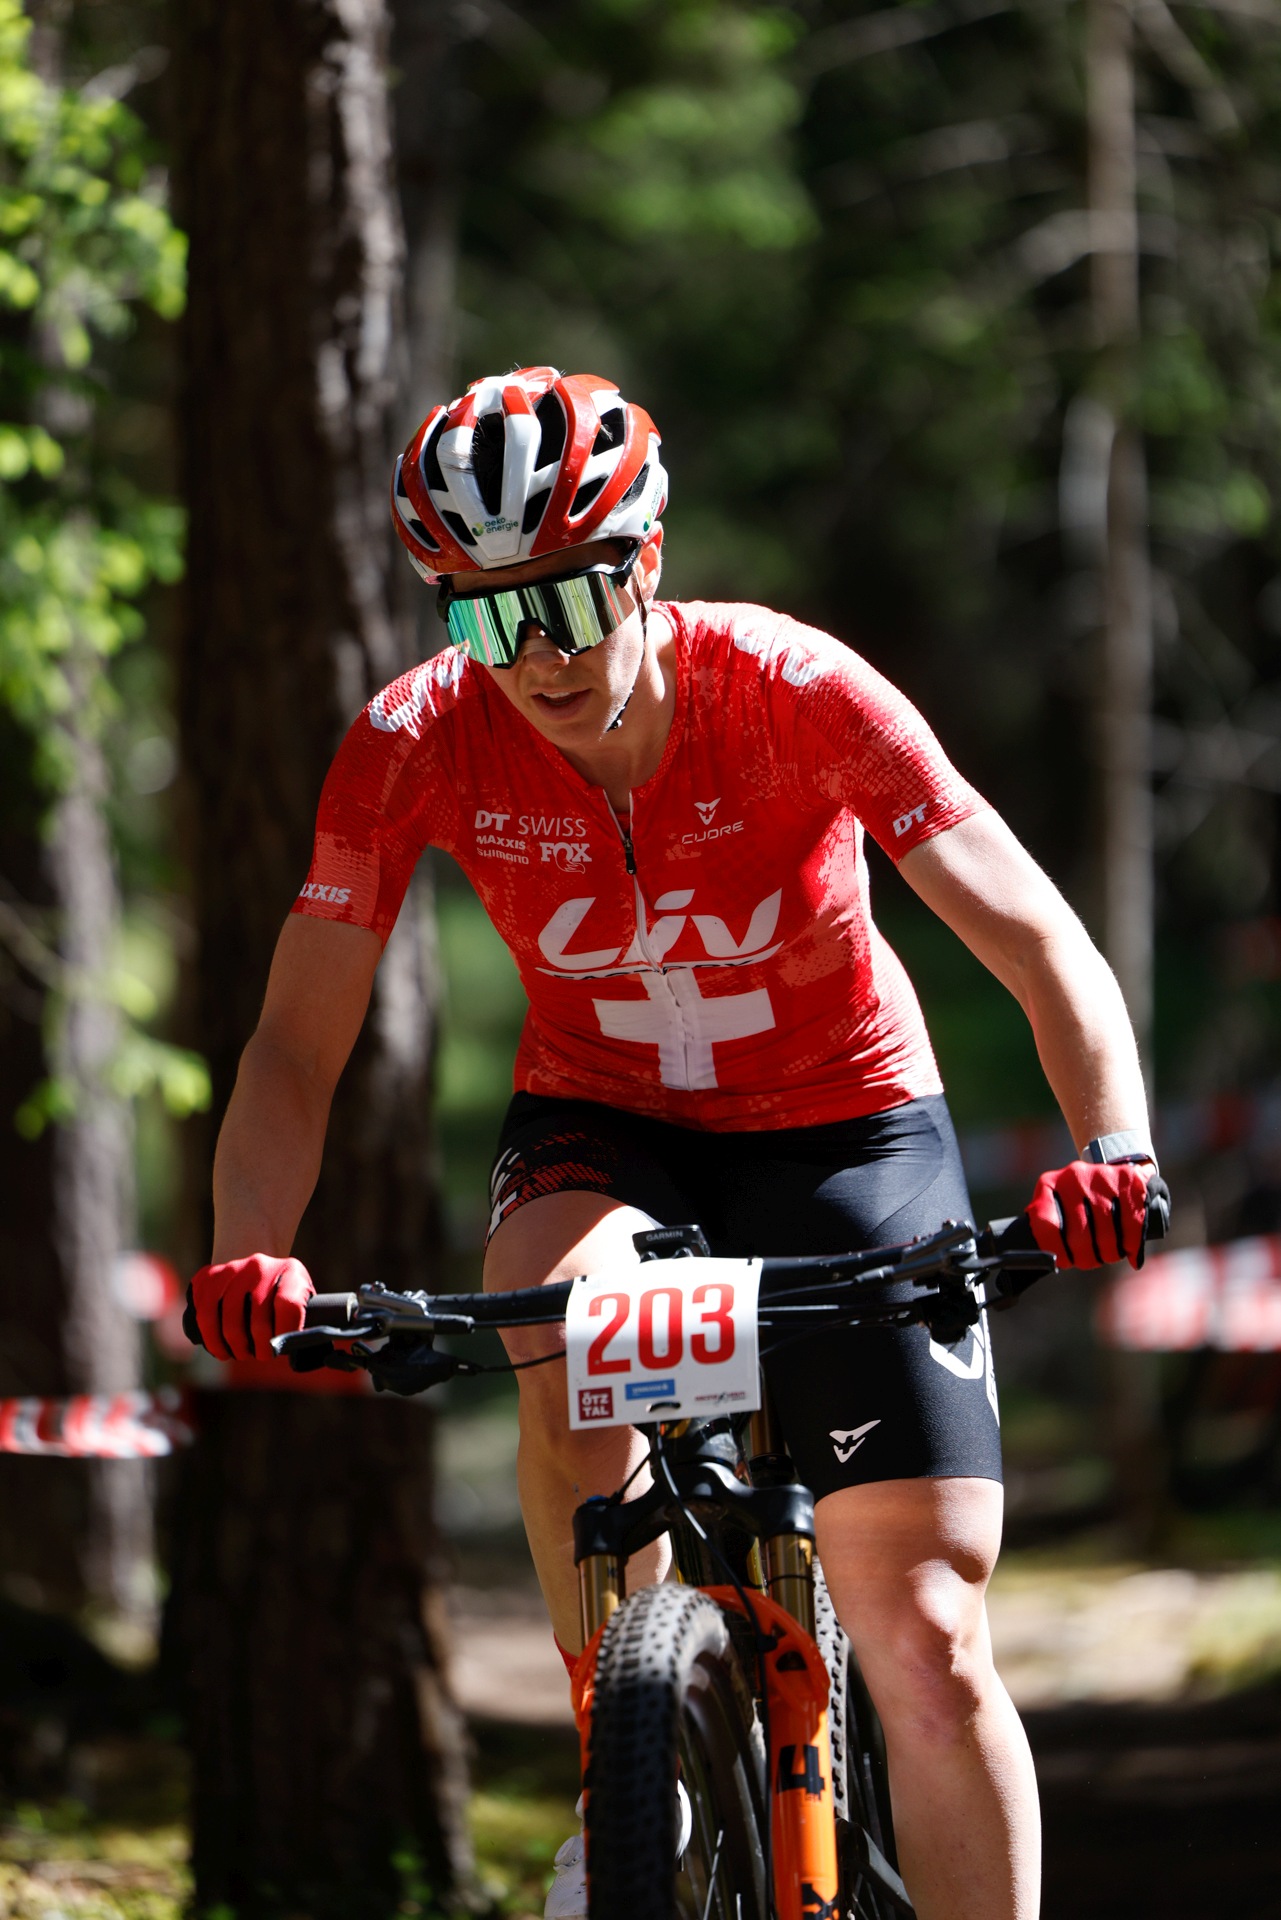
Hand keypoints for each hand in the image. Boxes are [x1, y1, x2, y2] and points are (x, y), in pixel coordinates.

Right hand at [189, 1254, 314, 1359]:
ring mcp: (233, 1269)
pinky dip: (212, 1339)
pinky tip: (220, 1349)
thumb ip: (299, 1320)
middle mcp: (261, 1266)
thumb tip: (292, 1346)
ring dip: (235, 1347)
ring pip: (230, 1321)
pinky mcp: (209, 1276)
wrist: (256, 1270)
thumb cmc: (281, 1294)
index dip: (285, 1333)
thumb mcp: (300, 1299)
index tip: (282, 1347)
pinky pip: (204, 1314)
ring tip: (241, 1354)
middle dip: (260, 1348)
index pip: (289, 1305)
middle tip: (261, 1355)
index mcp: (291, 1271)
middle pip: (258, 1320)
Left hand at [1027, 1161, 1166, 1269]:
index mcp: (1049, 1184)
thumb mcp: (1059, 1206)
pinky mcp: (1128, 1180)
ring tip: (1109, 1254)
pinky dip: (1131, 1244)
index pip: (1046, 1224)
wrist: (1114, 1168)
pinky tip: (1128, 1250)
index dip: (1057, 1250)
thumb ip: (1051, 1227)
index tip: (1064, 1261)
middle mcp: (1074, 1176)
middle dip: (1087, 1258)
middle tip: (1091, 1261)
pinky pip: (1131, 1225)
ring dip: (1109, 1254)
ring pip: (1106, 1235)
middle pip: (1079, 1237)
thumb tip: (1046, 1259)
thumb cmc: (1082, 1198)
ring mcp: (1101, 1177)